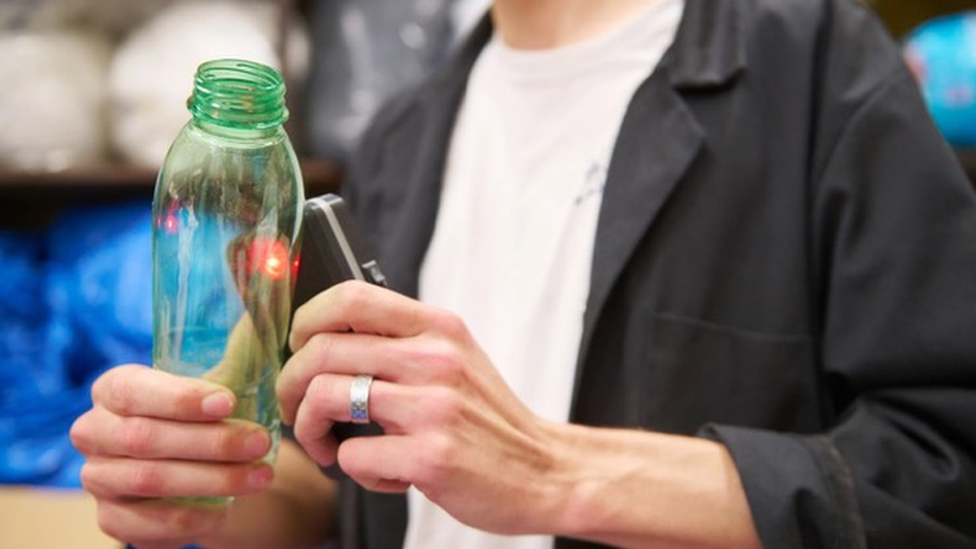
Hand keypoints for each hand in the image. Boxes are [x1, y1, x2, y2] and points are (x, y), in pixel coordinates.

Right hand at [70, 365, 275, 548]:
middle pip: (145, 438)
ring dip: (213, 479)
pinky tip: (229, 507)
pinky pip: (149, 524)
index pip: (133, 390)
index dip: (179, 398)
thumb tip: (255, 316)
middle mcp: (94, 432)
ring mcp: (98, 479)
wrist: (197, 466)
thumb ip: (232, 355)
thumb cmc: (204, 416)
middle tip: (260, 441)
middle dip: (210, 442)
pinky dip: (193, 517)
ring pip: (151, 480)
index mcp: (113, 390)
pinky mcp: (111, 520)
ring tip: (261, 475)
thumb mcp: (216, 383)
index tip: (227, 402)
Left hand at [278, 281, 561, 534]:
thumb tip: (325, 336)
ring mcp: (434, 407)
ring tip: (328, 445)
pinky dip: (354, 470)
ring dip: (310, 428)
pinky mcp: (431, 456)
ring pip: (325, 398)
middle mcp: (435, 358)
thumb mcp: (454, 359)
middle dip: (290, 384)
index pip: (350, 296)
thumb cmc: (486, 420)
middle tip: (296, 408)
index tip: (299, 348)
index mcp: (437, 328)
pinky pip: (353, 455)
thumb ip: (402, 342)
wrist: (544, 472)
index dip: (306, 320)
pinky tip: (383, 474)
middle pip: (322, 349)